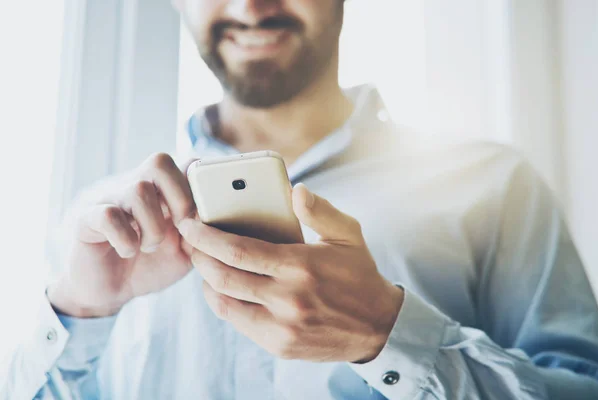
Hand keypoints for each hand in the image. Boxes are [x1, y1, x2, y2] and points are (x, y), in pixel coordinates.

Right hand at [48, 153, 196, 317]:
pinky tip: (127, 251)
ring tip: (149, 247)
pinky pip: (109, 215)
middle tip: (179, 227)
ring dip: (152, 227)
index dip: (198, 187)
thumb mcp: (185, 251)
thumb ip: (201, 231)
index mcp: (162, 191)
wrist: (110, 292)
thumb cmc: (150, 266)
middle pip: (160, 161)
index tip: (199, 219)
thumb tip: (213, 216)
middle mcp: (135, 187)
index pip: (184, 163)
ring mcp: (110, 199)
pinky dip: (126, 239)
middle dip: (179, 197)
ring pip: (138, 190)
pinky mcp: (87, 219)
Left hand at [178, 183, 403, 362]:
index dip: (206, 237)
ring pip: (224, 304)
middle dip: (198, 257)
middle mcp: (287, 299)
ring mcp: (282, 327)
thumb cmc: (359, 275)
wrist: (378, 326)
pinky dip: (224, 303)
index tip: (189, 224)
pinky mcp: (280, 346)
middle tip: (190, 242)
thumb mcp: (348, 234)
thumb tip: (295, 190)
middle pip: (223, 277)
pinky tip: (226, 288)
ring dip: (206, 282)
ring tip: (205, 264)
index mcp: (300, 266)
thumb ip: (320, 210)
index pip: (238, 250)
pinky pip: (238, 323)